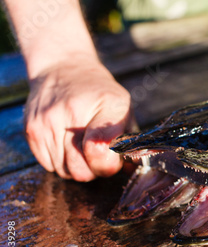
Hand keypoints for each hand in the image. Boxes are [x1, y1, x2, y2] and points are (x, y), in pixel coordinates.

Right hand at [25, 56, 135, 181]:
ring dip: (76, 166)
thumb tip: (130, 169)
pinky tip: (66, 144)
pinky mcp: (31, 130)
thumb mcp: (122, 106)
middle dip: (93, 169)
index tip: (112, 157)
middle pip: (81, 171)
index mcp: (105, 106)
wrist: (62, 66)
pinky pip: (48, 165)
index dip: (108, 163)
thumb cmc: (98, 92)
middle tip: (98, 154)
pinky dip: (60, 161)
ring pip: (64, 171)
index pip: (99, 151)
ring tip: (82, 146)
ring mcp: (47, 122)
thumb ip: (128, 139)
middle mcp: (72, 113)